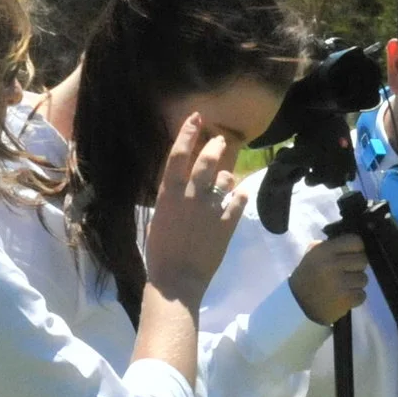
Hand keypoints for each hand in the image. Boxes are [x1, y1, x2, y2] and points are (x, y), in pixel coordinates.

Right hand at [143, 116, 246, 304]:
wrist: (176, 279)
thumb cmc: (159, 252)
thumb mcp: (158, 218)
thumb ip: (171, 199)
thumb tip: (180, 187)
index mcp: (168, 192)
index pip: (178, 154)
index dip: (188, 132)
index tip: (197, 117)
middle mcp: (190, 194)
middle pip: (207, 160)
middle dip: (216, 146)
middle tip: (221, 141)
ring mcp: (210, 207)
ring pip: (226, 179)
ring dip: (227, 176)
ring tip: (225, 180)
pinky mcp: (227, 222)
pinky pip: (238, 200)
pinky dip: (239, 196)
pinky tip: (239, 196)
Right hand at [288, 232, 368, 325]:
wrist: (298, 304)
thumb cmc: (309, 275)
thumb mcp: (313, 254)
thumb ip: (331, 244)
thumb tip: (355, 240)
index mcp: (324, 250)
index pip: (356, 241)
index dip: (357, 248)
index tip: (352, 254)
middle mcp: (332, 264)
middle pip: (363, 260)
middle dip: (356, 267)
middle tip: (346, 273)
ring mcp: (340, 283)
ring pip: (364, 279)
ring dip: (356, 284)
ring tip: (342, 286)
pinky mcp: (345, 299)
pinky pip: (362, 294)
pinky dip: (355, 297)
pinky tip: (343, 297)